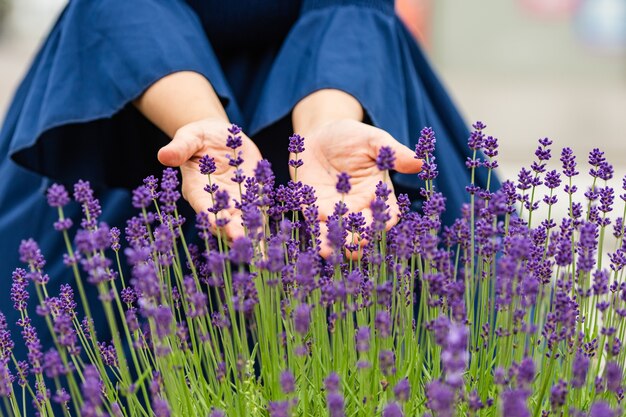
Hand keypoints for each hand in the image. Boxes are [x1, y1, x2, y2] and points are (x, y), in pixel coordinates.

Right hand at [157, 117, 262, 239]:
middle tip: (243, 244)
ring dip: (250, 237)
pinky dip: (263, 228)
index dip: (209, 215)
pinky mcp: (251, 199)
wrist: (219, 137)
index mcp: (196, 189)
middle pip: (223, 221)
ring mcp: (234, 202)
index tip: (217, 225)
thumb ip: (180, 147)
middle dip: (232, 232)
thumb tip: (163, 155)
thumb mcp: (189, 136)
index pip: (202, 205)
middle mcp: (215, 201)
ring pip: (242, 224)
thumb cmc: (199, 137)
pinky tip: (272, 244)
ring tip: (259, 252)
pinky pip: (258, 215)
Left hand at [292, 119, 421, 256]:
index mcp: (378, 194)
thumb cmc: (351, 136)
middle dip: (360, 240)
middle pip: (364, 231)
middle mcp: (359, 207)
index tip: (380, 226)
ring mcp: (336, 211)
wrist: (319, 134)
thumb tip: (420, 162)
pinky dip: (320, 237)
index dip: (385, 222)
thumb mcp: (372, 139)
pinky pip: (318, 227)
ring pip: (340, 235)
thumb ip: (393, 152)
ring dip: (339, 245)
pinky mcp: (314, 210)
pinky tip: (321, 246)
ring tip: (335, 251)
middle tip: (356, 245)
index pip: (387, 215)